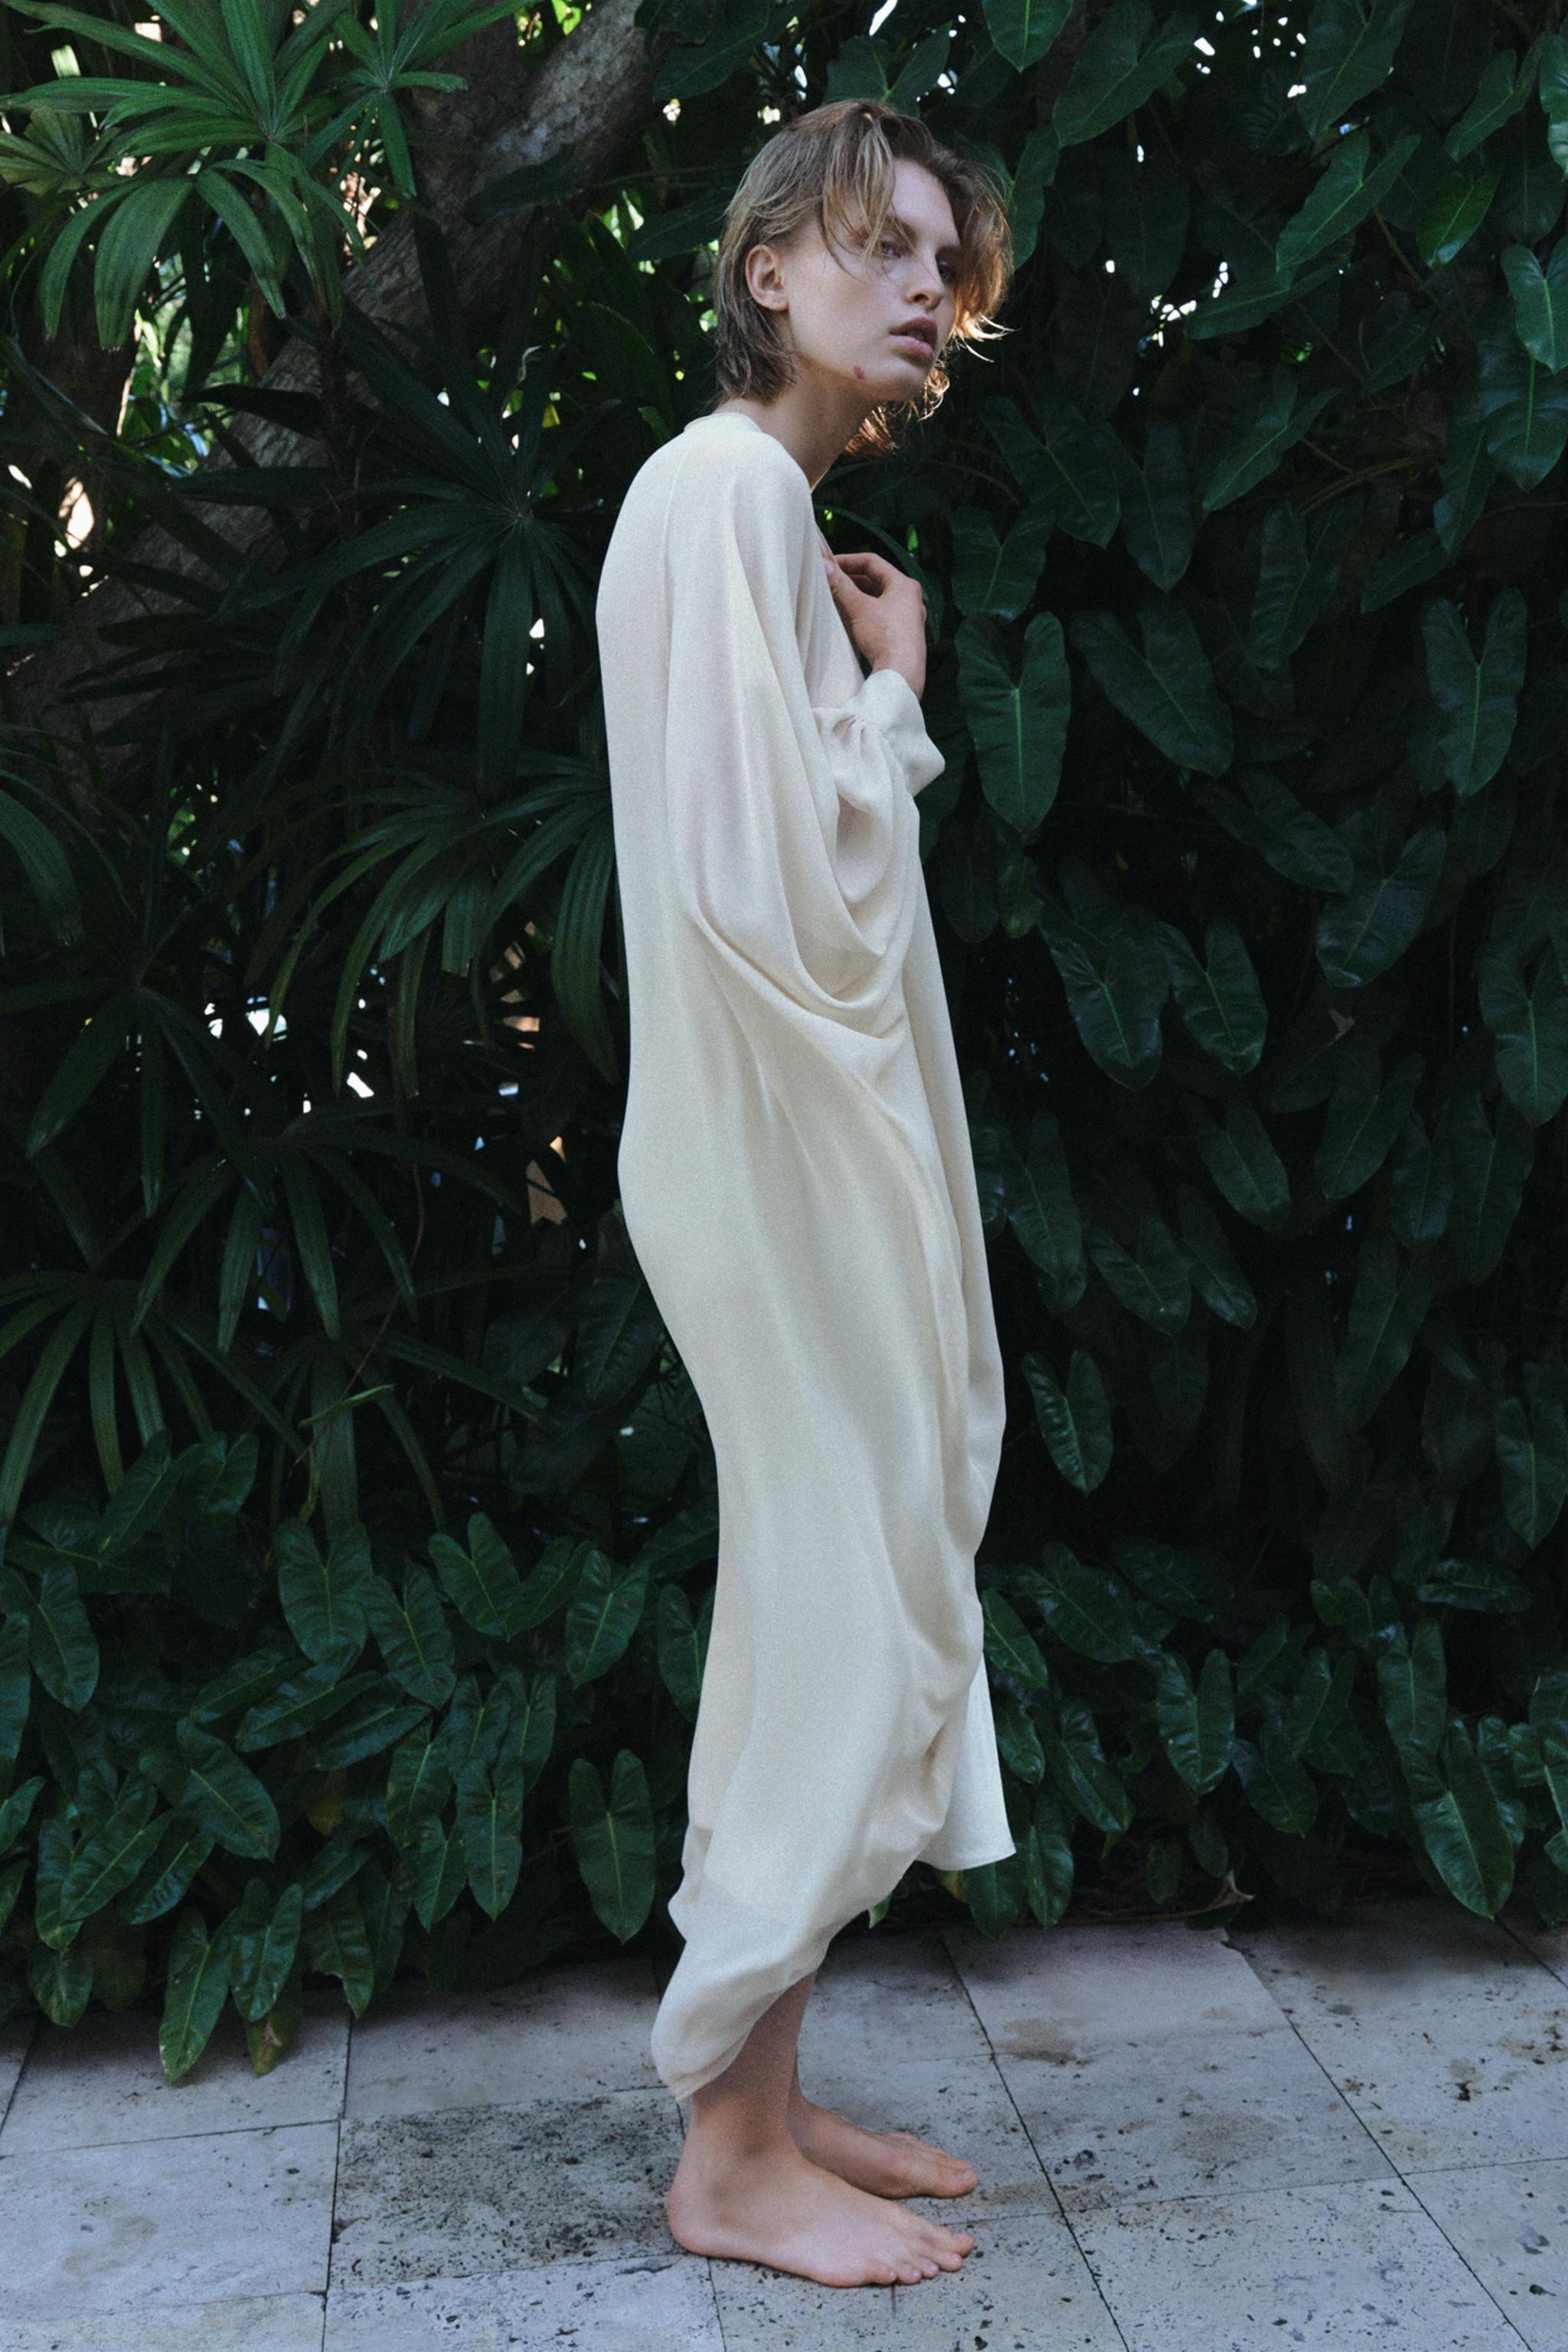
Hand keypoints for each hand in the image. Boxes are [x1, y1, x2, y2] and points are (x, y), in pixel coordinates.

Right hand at [822, 548, 927, 700]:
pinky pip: (879, 617)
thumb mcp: (859, 608)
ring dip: (854, 598)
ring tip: (833, 599)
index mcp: (904, 585)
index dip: (848, 561)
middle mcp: (909, 599)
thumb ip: (841, 586)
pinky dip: (862, 614)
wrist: (900, 674)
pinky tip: (846, 619)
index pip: (872, 562)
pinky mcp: (901, 635)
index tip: (829, 565)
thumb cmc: (886, 637)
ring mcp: (906, 618)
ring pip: (876, 600)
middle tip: (828, 582)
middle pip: (874, 581)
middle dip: (849, 581)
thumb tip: (824, 567)